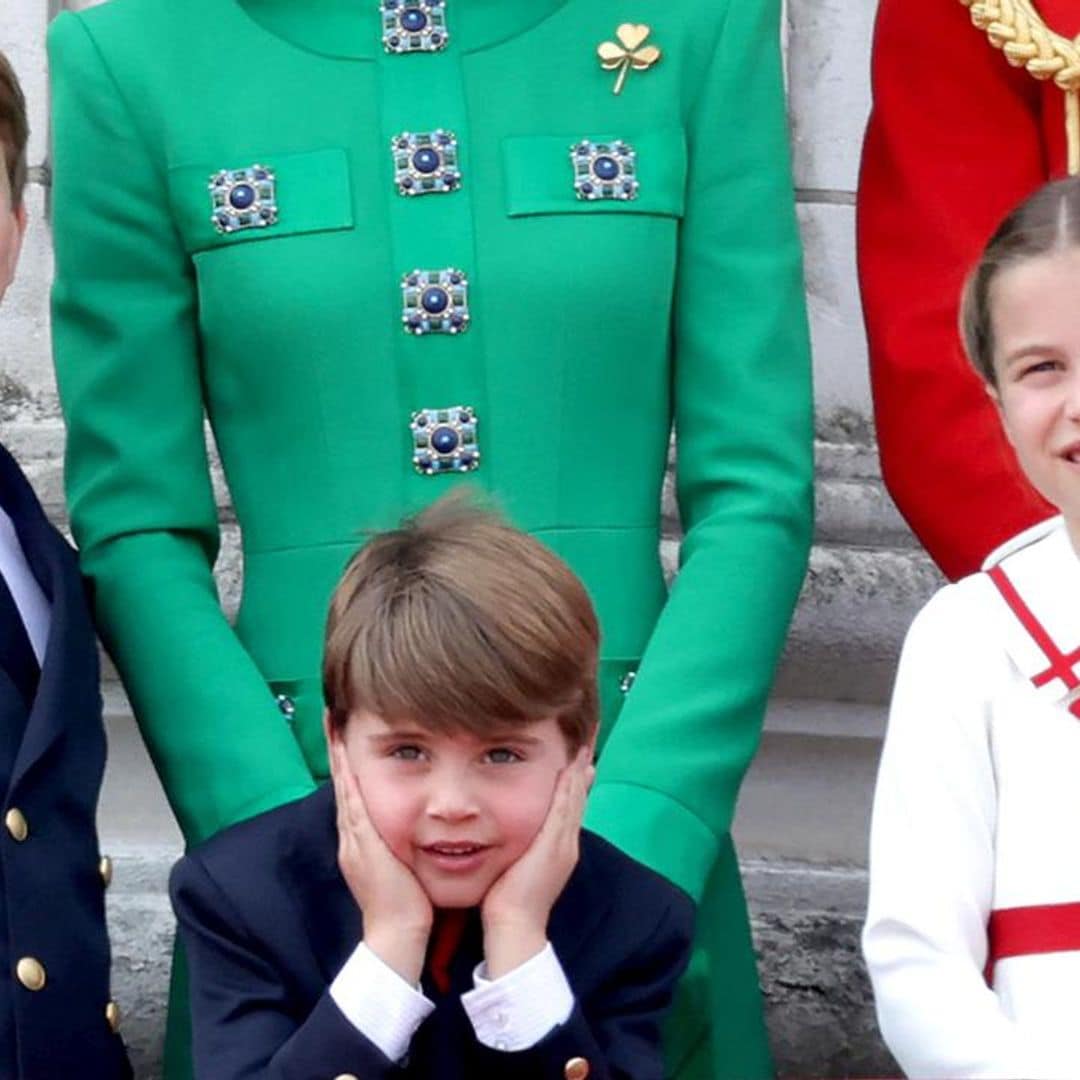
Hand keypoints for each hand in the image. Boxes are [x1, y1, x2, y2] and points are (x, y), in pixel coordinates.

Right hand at [330, 739, 432, 983]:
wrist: (399, 936)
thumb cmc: (410, 904)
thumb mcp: (405, 863)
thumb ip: (407, 841)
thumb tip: (423, 823)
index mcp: (363, 839)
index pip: (353, 790)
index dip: (347, 761)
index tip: (346, 731)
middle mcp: (353, 834)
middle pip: (342, 781)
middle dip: (338, 748)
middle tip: (332, 714)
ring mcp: (354, 837)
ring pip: (343, 784)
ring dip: (338, 753)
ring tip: (334, 722)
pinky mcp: (361, 841)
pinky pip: (349, 799)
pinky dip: (345, 773)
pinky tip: (344, 749)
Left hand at [481, 746, 594, 977]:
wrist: (514, 925)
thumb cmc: (506, 900)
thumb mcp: (515, 865)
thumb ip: (515, 846)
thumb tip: (504, 833)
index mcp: (558, 848)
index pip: (568, 808)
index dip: (573, 783)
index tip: (575, 760)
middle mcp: (566, 843)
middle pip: (578, 799)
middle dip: (580, 771)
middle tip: (584, 745)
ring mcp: (564, 844)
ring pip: (575, 800)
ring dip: (578, 773)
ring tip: (581, 748)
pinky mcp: (556, 845)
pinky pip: (566, 808)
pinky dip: (570, 786)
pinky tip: (570, 767)